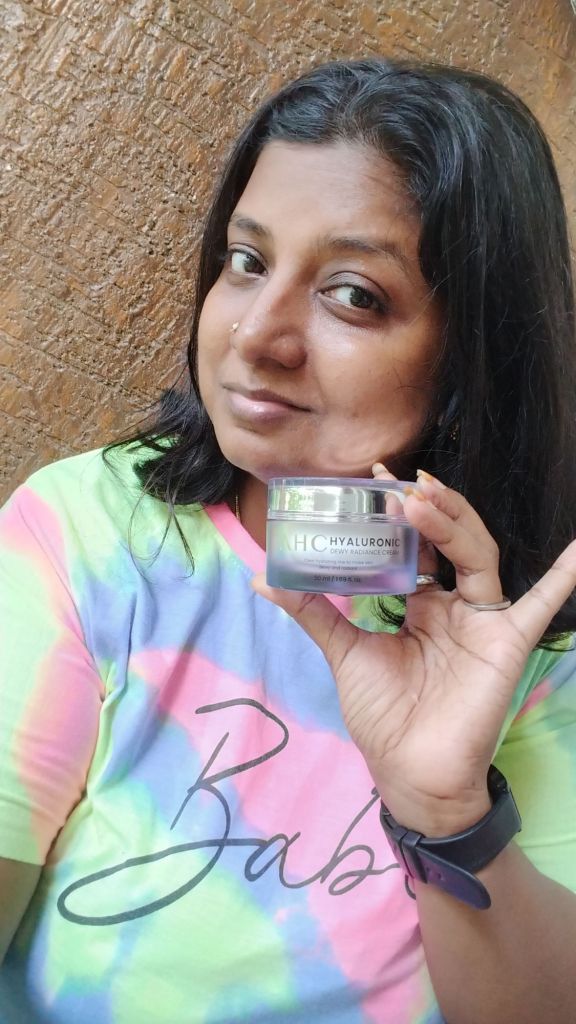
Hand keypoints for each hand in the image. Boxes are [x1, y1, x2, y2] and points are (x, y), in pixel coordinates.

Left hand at [253, 468, 575, 835]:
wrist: (408, 772)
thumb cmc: (383, 715)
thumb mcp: (344, 651)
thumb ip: (313, 611)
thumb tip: (263, 578)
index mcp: (420, 603)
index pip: (415, 544)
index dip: (400, 510)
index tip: (378, 475)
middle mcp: (453, 605)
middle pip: (450, 541)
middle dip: (429, 509)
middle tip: (403, 484)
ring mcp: (481, 622)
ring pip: (478, 557)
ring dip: (455, 525)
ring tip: (425, 500)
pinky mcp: (505, 644)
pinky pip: (538, 608)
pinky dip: (561, 580)